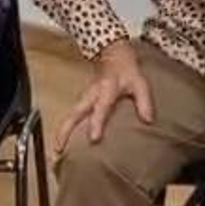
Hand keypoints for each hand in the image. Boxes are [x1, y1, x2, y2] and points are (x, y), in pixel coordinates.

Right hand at [54, 40, 154, 154]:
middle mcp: (91, 93)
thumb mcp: (140, 83)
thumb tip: (148, 121)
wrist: (114, 55)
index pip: (101, 107)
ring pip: (70, 114)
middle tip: (59, 149)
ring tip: (56, 151)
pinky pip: (72, 115)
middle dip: (66, 130)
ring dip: (62, 131)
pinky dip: (65, 128)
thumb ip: (144, 102)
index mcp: (107, 89)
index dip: (97, 122)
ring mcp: (84, 96)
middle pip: (75, 112)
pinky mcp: (81, 100)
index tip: (93, 139)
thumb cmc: (127, 71)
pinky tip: (62, 142)